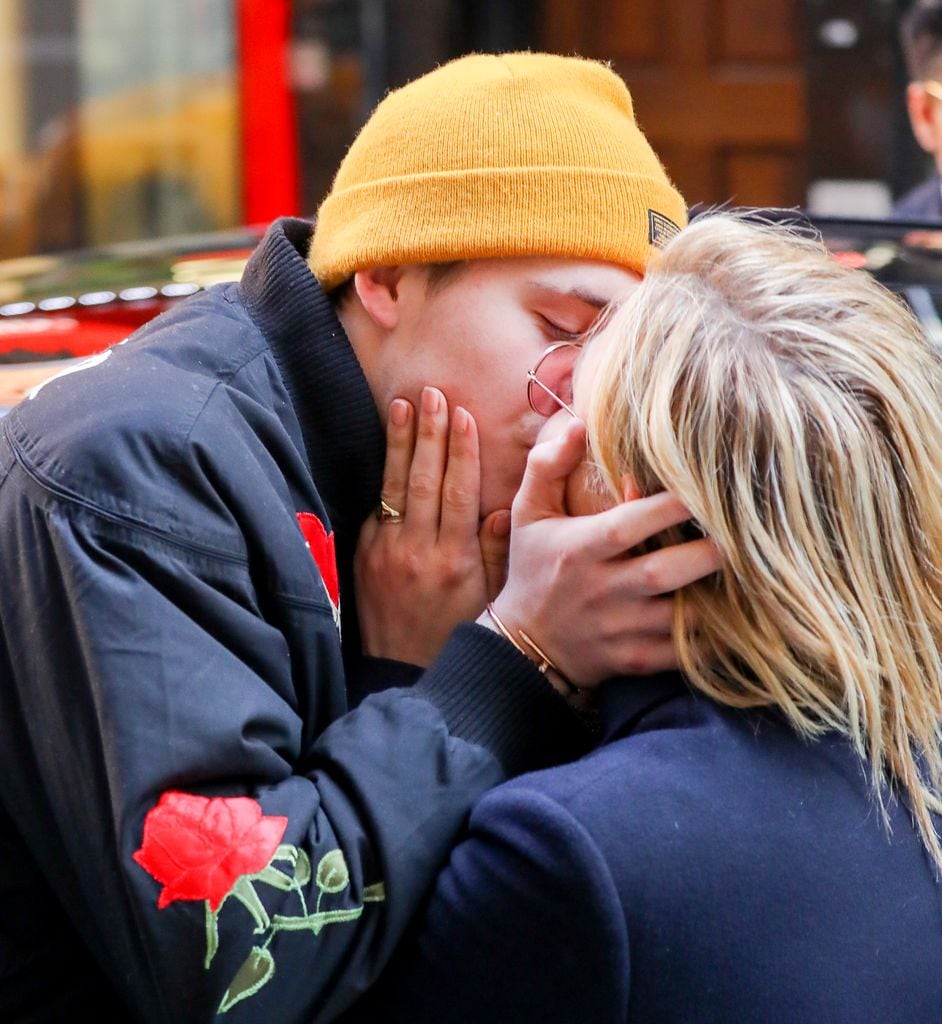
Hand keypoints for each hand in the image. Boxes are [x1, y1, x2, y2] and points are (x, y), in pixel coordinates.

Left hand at [355, 387, 502, 665]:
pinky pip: (377, 508)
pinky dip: (385, 475)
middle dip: (429, 434)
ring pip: (395, 486)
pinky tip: (391, 446)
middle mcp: (419, 551)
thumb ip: (498, 552)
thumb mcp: (490, 598)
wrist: (402, 667)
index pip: (457, 492)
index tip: (462, 416)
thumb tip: (503, 507)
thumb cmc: (456, 630)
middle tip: (432, 395)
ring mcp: (387, 551)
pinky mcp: (365, 554)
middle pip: (424, 480)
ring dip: (401, 443)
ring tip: (404, 406)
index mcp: (455, 559)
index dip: (460, 451)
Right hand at [487, 419, 721, 687]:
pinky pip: (683, 654)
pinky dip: (714, 641)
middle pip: (662, 572)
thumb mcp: (527, 514)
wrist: (522, 647)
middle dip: (707, 554)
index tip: (704, 489)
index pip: (628, 525)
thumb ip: (546, 467)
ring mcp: (619, 629)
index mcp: (579, 549)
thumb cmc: (533, 569)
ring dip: (718, 598)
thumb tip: (580, 425)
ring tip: (753, 574)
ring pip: (679, 618)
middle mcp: (601, 590)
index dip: (669, 507)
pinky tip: (739, 620)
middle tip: (743, 535)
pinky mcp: (633, 660)